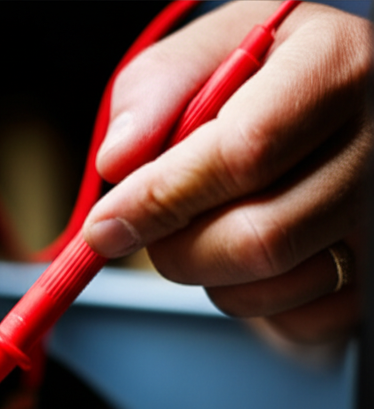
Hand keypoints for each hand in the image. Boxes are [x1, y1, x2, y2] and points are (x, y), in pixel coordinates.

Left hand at [83, 1, 371, 344]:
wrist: (317, 101)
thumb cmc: (252, 76)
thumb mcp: (200, 56)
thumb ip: (154, 95)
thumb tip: (119, 164)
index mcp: (337, 66)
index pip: (246, 151)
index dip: (162, 197)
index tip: (104, 225)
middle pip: (259, 236)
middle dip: (174, 249)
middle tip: (141, 232)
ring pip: (270, 287)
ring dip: (204, 274)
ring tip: (201, 224)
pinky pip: (294, 320)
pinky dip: (245, 296)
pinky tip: (242, 247)